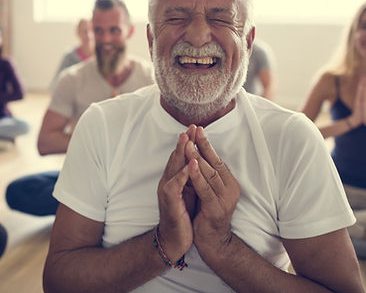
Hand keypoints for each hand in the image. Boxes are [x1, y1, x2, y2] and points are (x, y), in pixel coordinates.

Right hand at [156, 132, 194, 262]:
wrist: (175, 239)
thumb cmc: (183, 215)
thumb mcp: (189, 192)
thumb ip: (190, 177)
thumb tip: (198, 162)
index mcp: (175, 178)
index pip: (181, 156)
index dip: (188, 142)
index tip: (195, 128)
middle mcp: (168, 180)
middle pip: (176, 157)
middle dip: (184, 141)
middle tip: (191, 127)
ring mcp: (167, 189)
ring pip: (173, 167)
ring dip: (181, 153)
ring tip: (188, 139)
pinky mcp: (169, 200)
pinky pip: (175, 184)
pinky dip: (183, 174)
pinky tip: (190, 165)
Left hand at [185, 126, 239, 257]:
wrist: (211, 241)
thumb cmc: (207, 213)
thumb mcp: (209, 190)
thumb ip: (207, 174)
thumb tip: (198, 153)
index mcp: (229, 182)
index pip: (217, 159)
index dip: (206, 143)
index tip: (197, 128)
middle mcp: (230, 189)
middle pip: (215, 162)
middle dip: (202, 145)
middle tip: (192, 130)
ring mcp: (224, 199)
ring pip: (210, 173)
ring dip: (197, 157)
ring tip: (188, 143)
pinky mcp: (215, 208)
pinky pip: (204, 189)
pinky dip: (197, 176)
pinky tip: (190, 165)